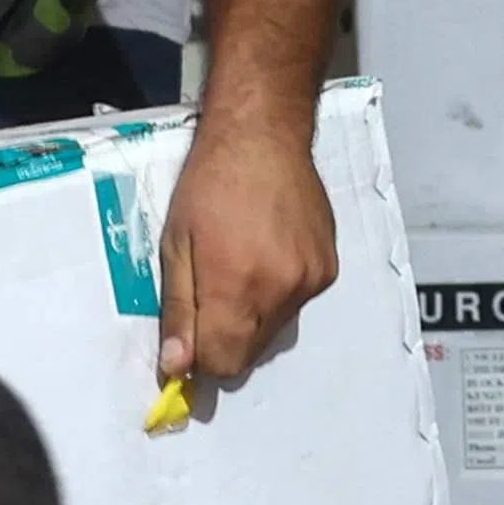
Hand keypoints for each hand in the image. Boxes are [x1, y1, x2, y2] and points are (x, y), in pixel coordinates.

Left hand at [154, 118, 337, 386]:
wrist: (262, 137)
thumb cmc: (208, 185)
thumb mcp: (176, 246)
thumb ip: (179, 312)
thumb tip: (178, 368)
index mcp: (236, 287)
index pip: (224, 364)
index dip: (202, 360)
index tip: (190, 341)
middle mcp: (280, 292)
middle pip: (251, 354)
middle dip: (226, 340)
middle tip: (211, 295)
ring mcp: (310, 282)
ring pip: (275, 331)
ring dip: (253, 317)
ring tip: (241, 266)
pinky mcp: (328, 269)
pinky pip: (296, 304)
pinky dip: (278, 294)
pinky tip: (267, 254)